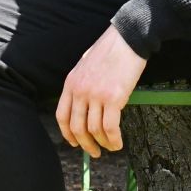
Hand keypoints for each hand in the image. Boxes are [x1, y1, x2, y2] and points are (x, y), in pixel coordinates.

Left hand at [56, 24, 146, 157]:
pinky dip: (114, 139)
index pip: (62, 116)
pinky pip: (111, 127)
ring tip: (111, 147)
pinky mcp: (114, 98)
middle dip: (86, 144)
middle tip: (94, 152)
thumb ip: (81, 84)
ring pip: (94, 130)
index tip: (74, 142)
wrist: (128, 38)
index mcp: (71, 82)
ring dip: (102, 143)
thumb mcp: (85, 65)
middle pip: (77, 127)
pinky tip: (118, 143)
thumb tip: (84, 105)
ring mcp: (96, 95)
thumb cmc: (110, 50)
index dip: (67, 134)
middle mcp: (80, 91)